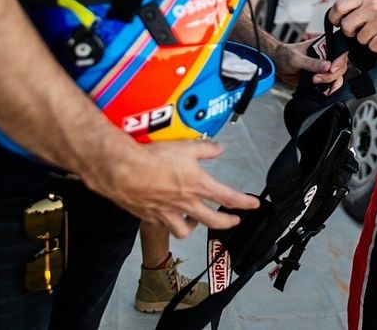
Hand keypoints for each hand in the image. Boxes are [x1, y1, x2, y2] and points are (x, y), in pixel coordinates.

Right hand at [84, 139, 258, 237]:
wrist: (122, 170)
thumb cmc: (152, 158)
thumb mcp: (185, 147)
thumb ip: (205, 149)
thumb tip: (217, 148)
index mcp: (197, 186)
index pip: (228, 198)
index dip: (245, 203)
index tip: (253, 205)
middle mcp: (185, 204)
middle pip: (213, 221)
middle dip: (227, 223)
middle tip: (233, 221)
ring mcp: (167, 213)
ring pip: (186, 230)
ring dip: (194, 226)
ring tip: (196, 219)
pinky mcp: (150, 216)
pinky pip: (163, 225)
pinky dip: (168, 222)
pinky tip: (167, 215)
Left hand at [271, 37, 347, 91]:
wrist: (277, 64)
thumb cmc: (285, 55)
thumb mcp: (297, 58)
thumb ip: (311, 63)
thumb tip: (327, 66)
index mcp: (324, 45)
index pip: (340, 52)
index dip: (339, 61)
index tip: (331, 69)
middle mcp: (327, 56)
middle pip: (340, 67)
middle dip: (330, 75)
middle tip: (316, 78)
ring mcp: (324, 67)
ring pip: (337, 77)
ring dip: (329, 83)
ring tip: (315, 82)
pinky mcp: (321, 77)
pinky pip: (331, 84)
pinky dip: (329, 89)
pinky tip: (323, 91)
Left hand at [330, 0, 376, 51]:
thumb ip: (361, 2)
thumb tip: (342, 15)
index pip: (339, 6)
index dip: (334, 17)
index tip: (336, 22)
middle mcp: (372, 6)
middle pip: (346, 25)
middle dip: (351, 32)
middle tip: (359, 32)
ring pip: (360, 38)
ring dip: (367, 40)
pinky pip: (373, 46)